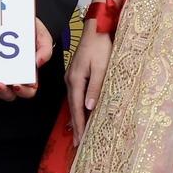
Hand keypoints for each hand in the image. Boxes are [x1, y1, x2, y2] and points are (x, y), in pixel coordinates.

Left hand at [0, 18, 51, 101]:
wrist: (15, 18)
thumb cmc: (31, 30)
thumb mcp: (42, 37)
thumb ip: (45, 50)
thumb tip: (38, 62)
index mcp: (27, 74)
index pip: (28, 91)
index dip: (23, 92)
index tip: (17, 85)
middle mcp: (12, 77)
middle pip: (9, 94)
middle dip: (3, 93)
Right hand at [67, 26, 113, 145]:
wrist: (97, 29)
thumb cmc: (101, 46)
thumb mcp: (102, 67)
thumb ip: (95, 87)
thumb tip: (89, 107)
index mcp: (76, 80)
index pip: (77, 108)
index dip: (79, 125)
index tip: (80, 139)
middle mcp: (70, 80)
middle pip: (73, 107)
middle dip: (76, 125)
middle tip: (78, 143)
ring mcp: (71, 76)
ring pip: (74, 101)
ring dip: (76, 117)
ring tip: (78, 132)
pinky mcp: (76, 73)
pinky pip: (75, 94)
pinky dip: (77, 106)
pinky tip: (79, 111)